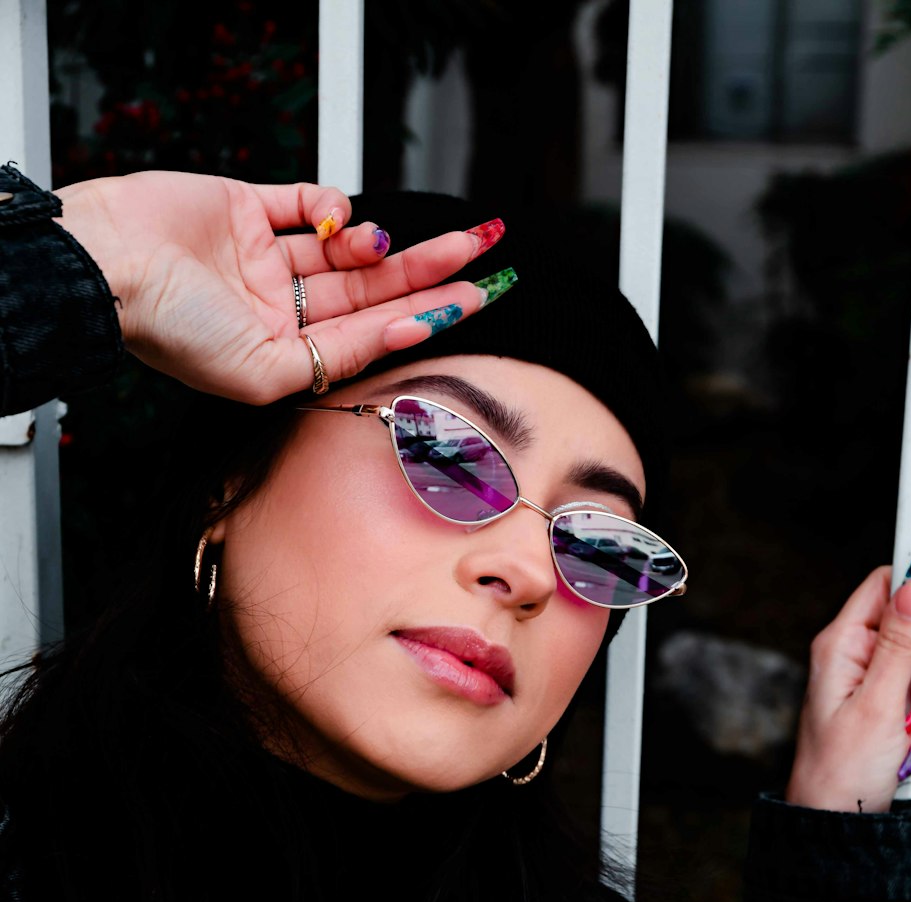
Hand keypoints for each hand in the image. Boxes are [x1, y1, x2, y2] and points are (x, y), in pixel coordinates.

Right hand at [58, 171, 500, 402]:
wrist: (105, 267)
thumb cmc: (170, 330)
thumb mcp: (262, 373)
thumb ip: (332, 362)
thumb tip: (399, 338)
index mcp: (284, 354)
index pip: (372, 333)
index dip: (427, 315)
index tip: (476, 299)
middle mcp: (279, 309)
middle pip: (372, 289)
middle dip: (431, 270)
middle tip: (486, 251)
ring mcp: (262, 258)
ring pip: (346, 247)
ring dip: (382, 241)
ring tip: (395, 240)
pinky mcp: (244, 208)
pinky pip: (304, 200)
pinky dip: (332, 203)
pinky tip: (341, 215)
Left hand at [785, 565, 910, 813]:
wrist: (840, 820)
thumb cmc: (842, 768)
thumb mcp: (877, 704)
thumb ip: (900, 644)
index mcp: (844, 644)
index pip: (888, 583)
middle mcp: (861, 657)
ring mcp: (881, 682)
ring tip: (906, 740)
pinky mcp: (897, 707)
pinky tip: (908, 751)